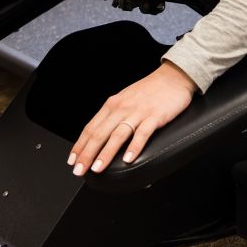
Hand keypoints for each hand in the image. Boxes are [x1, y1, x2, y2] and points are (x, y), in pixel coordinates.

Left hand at [67, 60, 197, 175]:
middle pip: (100, 133)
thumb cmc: (151, 89)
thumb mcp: (126, 98)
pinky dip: (134, 147)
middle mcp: (123, 107)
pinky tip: (128, 160)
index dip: (80, 146)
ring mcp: (139, 112)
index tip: (73, 161)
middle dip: (87, 154)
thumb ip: (114, 115)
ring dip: (106, 153)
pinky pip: (142, 133)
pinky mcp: (155, 115)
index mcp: (113, 104)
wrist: (174, 75)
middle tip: (79, 170)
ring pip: (117, 135)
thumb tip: (100, 135)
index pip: (91, 127)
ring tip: (98, 168)